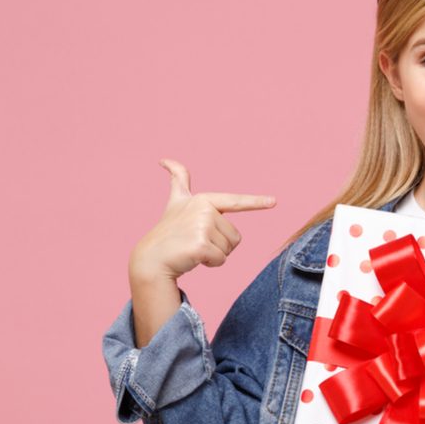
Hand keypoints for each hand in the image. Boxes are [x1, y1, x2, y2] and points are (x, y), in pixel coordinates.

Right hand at [128, 158, 277, 284]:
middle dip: (220, 244)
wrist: (150, 258)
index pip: (235, 201)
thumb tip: (165, 159)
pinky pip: (221, 259)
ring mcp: (201, 226)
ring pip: (229, 249)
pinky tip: (193, 258)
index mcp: (204, 200)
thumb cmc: (168, 231)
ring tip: (193, 248)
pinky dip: (210, 263)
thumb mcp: (176, 202)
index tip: (274, 201)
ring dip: (214, 254)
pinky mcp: (200, 245)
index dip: (256, 202)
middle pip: (235, 236)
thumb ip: (178, 181)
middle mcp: (204, 209)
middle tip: (196, 242)